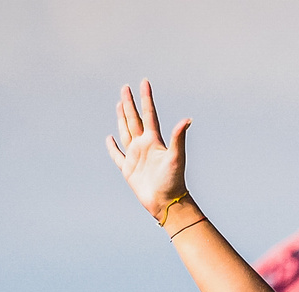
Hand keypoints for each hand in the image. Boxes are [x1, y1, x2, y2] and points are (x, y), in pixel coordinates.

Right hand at [106, 79, 191, 221]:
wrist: (166, 202)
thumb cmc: (173, 180)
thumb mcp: (176, 156)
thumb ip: (179, 137)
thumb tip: (188, 119)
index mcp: (154, 140)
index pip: (149, 114)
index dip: (146, 98)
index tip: (144, 82)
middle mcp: (144, 145)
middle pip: (134, 119)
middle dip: (130, 104)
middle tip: (125, 88)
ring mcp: (135, 156)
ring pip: (126, 132)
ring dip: (122, 118)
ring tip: (120, 105)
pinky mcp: (128, 169)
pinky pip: (117, 155)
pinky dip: (113, 147)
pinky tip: (110, 138)